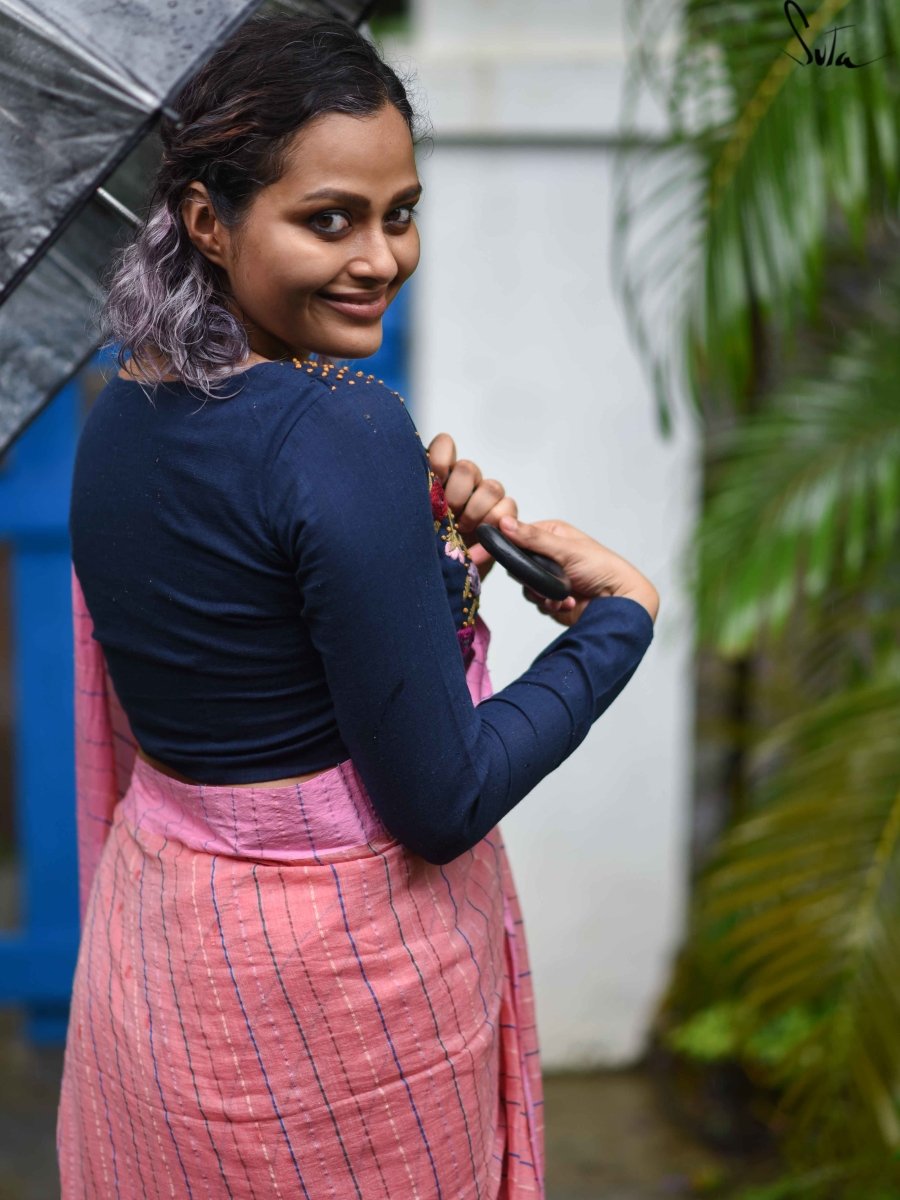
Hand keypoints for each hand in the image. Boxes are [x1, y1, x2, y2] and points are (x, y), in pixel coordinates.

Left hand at [426, 432, 517, 579]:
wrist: (447, 579)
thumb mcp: (414, 524)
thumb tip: (415, 496)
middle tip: (447, 516)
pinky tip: (477, 546)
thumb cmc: (426, 549)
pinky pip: (508, 508)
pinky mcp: (504, 514)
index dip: (442, 458)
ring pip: (491, 488)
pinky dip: (494, 527)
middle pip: (468, 469)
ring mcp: (485, 497)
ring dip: (475, 511)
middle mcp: (464, 482)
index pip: (446, 445)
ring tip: (462, 531)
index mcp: (440, 476)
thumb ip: (417, 503)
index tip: (435, 479)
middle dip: (457, 494)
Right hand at [498, 515, 659, 627]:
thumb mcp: (565, 549)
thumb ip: (533, 538)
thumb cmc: (602, 568)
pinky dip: (551, 605)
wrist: (618, 601)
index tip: (497, 556)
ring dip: (543, 594)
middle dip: (531, 577)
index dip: (508, 546)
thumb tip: (504, 523)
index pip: (518, 536)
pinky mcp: (552, 597)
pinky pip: (537, 602)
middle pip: (519, 565)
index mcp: (551, 535)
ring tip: (563, 595)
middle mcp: (549, 555)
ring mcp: (550, 577)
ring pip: (526, 587)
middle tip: (546, 579)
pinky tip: (568, 603)